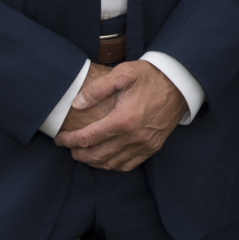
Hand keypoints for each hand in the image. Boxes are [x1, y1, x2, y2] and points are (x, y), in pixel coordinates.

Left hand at [54, 60, 185, 170]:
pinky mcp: (152, 148)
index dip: (70, 140)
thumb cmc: (150, 76)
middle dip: (78, 154)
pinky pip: (128, 165)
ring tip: (82, 153)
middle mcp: (133, 137)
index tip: (59, 139)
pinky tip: (104, 159)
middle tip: (67, 147)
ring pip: (111, 164)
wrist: (179, 83)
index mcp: (123, 120)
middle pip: (97, 155)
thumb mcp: (122, 73)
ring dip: (93, 162)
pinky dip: (112, 165)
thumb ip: (97, 89)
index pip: (88, 138)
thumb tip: (77, 104)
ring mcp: (144, 145)